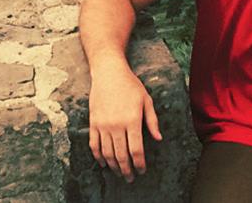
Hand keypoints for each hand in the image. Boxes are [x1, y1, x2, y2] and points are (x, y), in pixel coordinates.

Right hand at [88, 60, 161, 182]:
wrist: (109, 73)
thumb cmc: (130, 85)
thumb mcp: (146, 99)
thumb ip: (152, 120)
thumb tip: (159, 139)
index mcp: (132, 120)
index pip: (136, 150)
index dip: (140, 164)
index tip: (142, 170)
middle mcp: (116, 125)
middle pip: (121, 155)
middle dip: (127, 170)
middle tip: (131, 178)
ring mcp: (103, 125)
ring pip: (107, 153)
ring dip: (114, 167)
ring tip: (120, 173)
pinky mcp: (93, 123)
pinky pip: (94, 145)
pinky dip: (98, 157)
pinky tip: (104, 163)